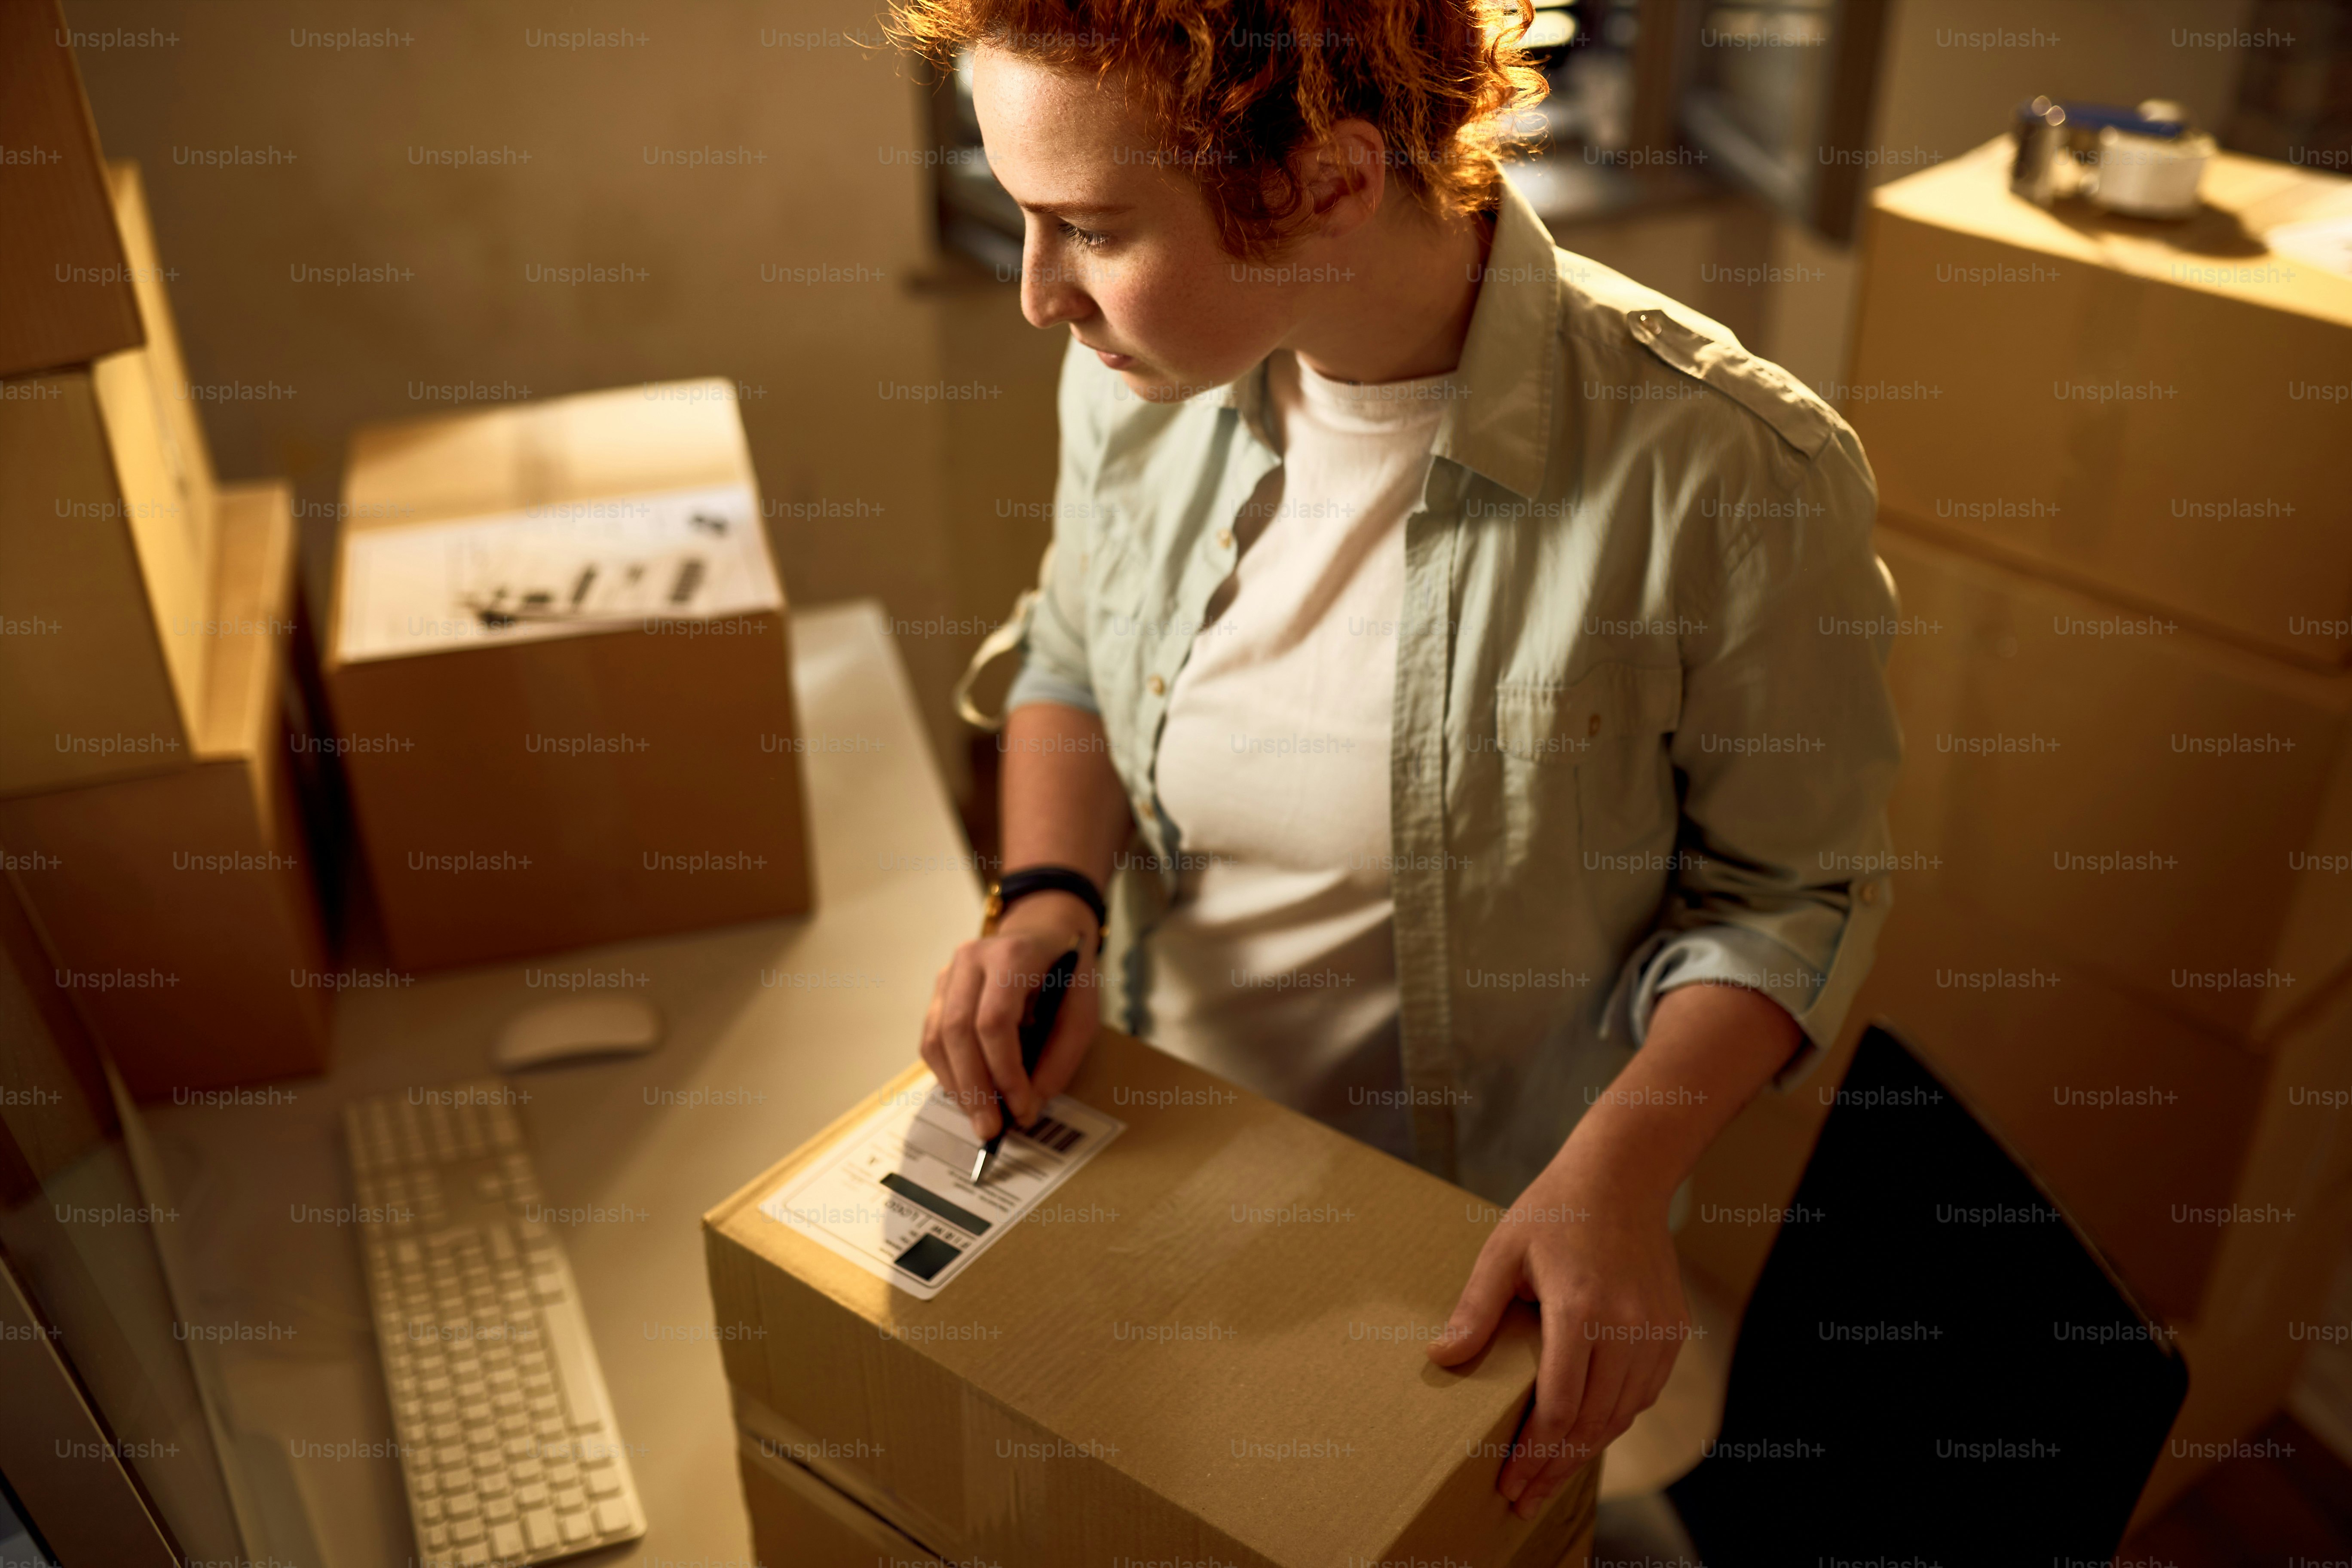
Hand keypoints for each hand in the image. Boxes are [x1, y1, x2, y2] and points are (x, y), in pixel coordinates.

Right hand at [918, 890, 1100, 1141]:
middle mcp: (971, 957)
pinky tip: (967, 1095)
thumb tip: (1028, 1106)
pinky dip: (947, 1073)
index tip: (1021, 1109)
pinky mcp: (939, 990)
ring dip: (957, 1086)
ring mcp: (948, 971)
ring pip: (937, 1037)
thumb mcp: (1082, 1013)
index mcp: (1012, 954)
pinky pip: (931, 1038)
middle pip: (957, 1031)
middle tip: (990, 1129)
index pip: (994, 1020)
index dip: (1004, 1071)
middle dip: (974, 1088)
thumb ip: (1059, 1059)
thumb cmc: (1067, 975)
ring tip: (980, 1119)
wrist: (1046, 932)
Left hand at [1426, 1148, 1688, 1517]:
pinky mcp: (1671, 1332)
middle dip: (1554, 1469)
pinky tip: (1585, 1435)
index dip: (1534, 1453)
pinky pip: (1642, 1394)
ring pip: (1621, 1416)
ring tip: (1546, 1479)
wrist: (1623, 1178)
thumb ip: (1475, 1309)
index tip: (1508, 1482)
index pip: (1560, 1406)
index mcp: (1581, 1308)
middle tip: (1521, 1499)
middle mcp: (1627, 1327)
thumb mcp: (1502, 1251)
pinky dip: (1613, 1421)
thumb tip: (1440, 1358)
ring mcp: (1656, 1332)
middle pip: (1593, 1424)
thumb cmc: (1554, 1212)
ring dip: (1584, 1454)